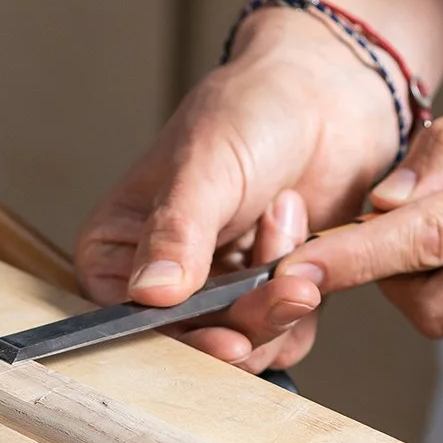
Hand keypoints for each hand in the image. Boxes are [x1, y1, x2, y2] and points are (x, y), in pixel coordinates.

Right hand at [75, 13, 402, 371]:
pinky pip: (286, 338)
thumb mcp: (203, 168)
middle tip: (291, 288)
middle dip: (247, 321)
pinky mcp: (269, 300)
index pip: (131, 321)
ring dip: (280, 303)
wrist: (323, 96)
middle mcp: (163, 280)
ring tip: (293, 230)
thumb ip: (176, 232)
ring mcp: (218, 293)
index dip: (180, 340)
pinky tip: (307, 239)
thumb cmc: (248, 113)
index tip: (229, 340)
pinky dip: (304, 302)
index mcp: (119, 248)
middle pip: (194, 342)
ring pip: (244, 345)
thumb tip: (149, 294)